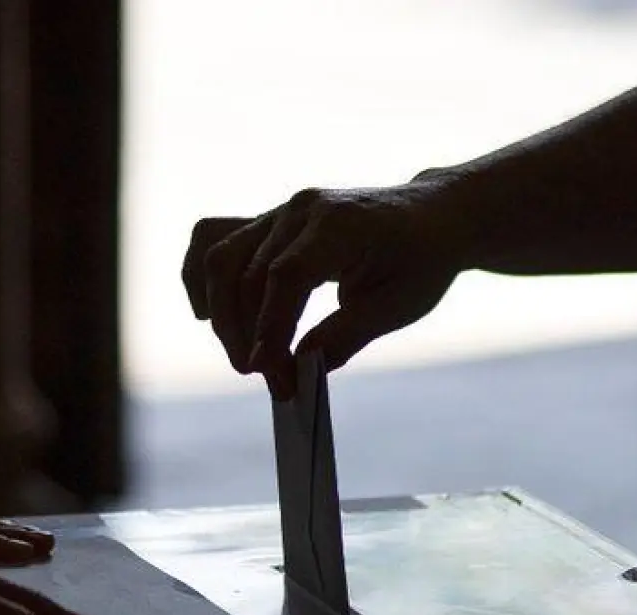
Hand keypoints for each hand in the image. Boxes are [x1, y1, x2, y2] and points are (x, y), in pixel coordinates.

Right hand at [182, 177, 464, 397]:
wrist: (432, 217)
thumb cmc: (421, 261)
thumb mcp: (399, 306)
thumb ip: (348, 334)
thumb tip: (299, 365)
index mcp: (338, 224)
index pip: (285, 275)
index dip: (269, 326)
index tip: (268, 372)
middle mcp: (300, 211)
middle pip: (243, 271)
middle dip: (246, 335)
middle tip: (270, 381)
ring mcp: (279, 213)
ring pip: (221, 259)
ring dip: (222, 316)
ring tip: (248, 360)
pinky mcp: (268, 223)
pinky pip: (216, 242)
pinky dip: (204, 279)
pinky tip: (207, 315)